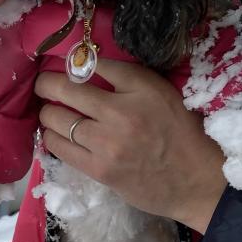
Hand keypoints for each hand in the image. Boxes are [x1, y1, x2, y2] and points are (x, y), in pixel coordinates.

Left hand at [35, 58, 226, 232]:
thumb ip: (131, 80)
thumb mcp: (164, 94)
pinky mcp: (99, 169)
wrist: (197, 181)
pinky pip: (60, 147)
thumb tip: (91, 67)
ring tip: (50, 110)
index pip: (97, 64)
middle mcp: (122, 112)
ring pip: (56, 118)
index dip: (76, 60)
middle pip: (66, 88)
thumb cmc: (184, 134)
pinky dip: (52, 137)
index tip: (67, 63)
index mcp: (143, 88)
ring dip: (48, 111)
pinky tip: (55, 134)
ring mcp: (107, 143)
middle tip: (43, 83)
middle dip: (46, 82)